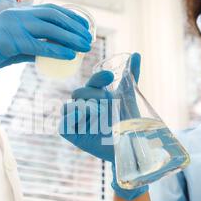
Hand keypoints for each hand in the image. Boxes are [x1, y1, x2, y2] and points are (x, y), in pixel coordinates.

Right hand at [0, 4, 92, 88]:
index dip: (70, 18)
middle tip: (89, 39)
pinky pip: (37, 45)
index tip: (85, 27)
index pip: (50, 11)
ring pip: (48, 29)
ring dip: (70, 38)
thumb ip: (30, 48)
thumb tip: (48, 54)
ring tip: (85, 47)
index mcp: (18, 14)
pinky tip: (69, 55)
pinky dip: (56, 50)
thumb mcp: (13, 49)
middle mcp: (17, 15)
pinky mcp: (8, 41)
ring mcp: (11, 26)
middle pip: (53, 17)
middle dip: (74, 27)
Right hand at [60, 53, 148, 200]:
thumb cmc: (128, 122)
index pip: (92, 81)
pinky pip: (64, 122)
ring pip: (70, 105)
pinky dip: (74, 120)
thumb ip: (132, 76)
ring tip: (100, 116)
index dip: (99, 78)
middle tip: (108, 104)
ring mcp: (74, 119)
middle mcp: (82, 105)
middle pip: (79, 92)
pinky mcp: (69, 133)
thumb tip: (136, 54)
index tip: (110, 76)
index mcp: (95, 95)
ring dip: (85, 108)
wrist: (129, 146)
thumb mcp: (129, 97)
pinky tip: (88, 123)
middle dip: (93, 96)